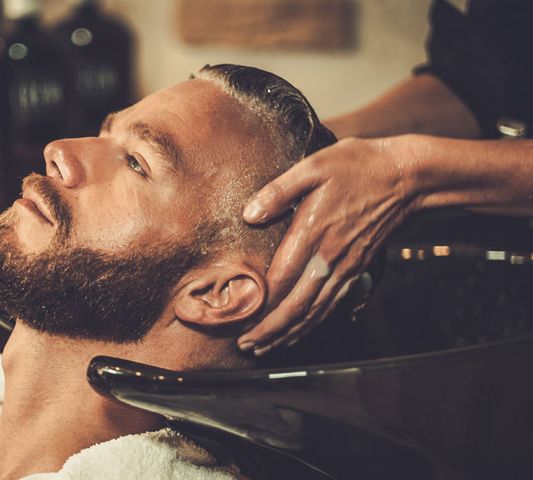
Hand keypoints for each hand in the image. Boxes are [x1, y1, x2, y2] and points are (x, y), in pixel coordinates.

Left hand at [237, 136, 420, 354]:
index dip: (260, 306)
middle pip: (296, 306)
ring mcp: (344, 267)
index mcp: (312, 232)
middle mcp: (329, 257)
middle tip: (246, 345)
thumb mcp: (313, 166)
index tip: (239, 321)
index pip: (281, 279)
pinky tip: (297, 332)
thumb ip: (278, 191)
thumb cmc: (356, 166)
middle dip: (269, 330)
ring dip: (288, 333)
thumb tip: (248, 215)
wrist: (404, 176)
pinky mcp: (355, 269)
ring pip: (314, 311)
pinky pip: (330, 304)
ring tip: (264, 347)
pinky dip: (311, 323)